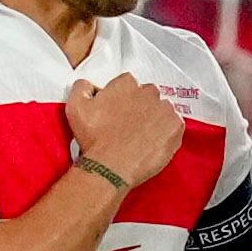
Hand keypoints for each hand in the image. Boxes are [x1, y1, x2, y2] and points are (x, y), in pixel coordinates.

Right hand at [62, 72, 186, 196]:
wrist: (111, 166)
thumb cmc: (93, 138)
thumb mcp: (75, 107)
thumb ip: (82, 87)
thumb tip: (90, 85)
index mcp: (126, 83)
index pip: (127, 84)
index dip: (122, 99)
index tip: (117, 113)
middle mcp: (149, 92)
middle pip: (147, 95)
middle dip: (140, 107)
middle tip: (129, 126)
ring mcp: (165, 109)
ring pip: (162, 110)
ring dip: (155, 119)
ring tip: (142, 137)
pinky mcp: (176, 127)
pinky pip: (175, 125)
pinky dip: (167, 132)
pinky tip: (153, 142)